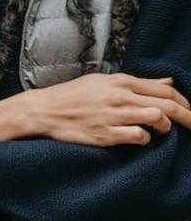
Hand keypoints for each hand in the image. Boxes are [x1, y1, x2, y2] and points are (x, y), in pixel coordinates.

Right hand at [0, 73, 190, 146]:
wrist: (44, 111)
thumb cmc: (73, 95)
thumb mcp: (104, 81)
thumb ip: (138, 83)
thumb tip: (168, 81)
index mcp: (121, 81)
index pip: (166, 88)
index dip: (185, 101)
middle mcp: (120, 97)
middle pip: (168, 104)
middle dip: (188, 116)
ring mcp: (113, 116)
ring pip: (157, 119)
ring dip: (166, 127)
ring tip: (161, 132)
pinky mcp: (105, 135)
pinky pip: (138, 137)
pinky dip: (145, 139)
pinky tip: (139, 139)